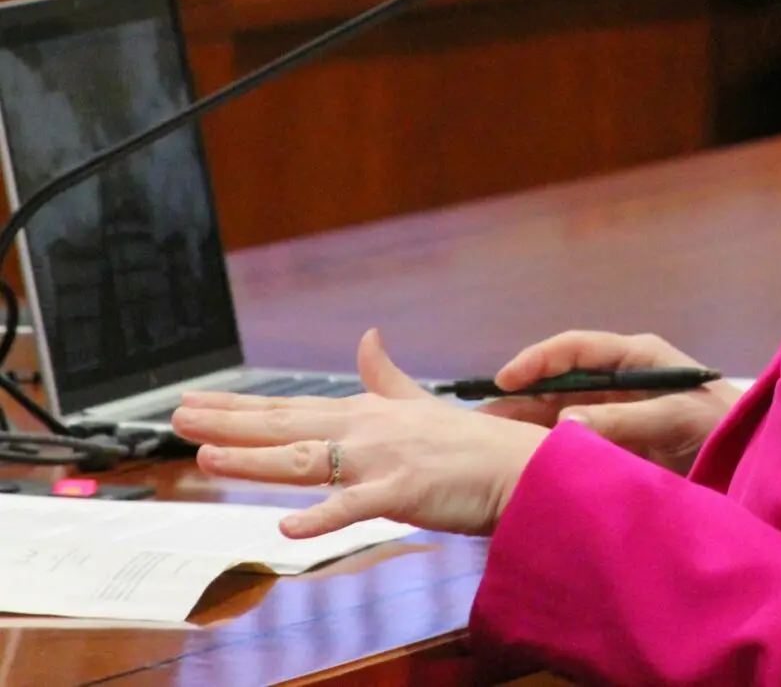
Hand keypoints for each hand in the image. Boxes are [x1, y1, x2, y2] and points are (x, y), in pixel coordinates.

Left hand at [172, 328, 547, 538]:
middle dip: (228, 422)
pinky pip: (355, 507)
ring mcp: (383, 461)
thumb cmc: (471, 445)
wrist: (520, 469)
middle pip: (287, 427)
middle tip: (178, 416)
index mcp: (367, 413)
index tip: (195, 400)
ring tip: (208, 455)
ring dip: (256, 459)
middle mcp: (367, 431)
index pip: (290, 409)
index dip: (239, 406)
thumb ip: (387, 375)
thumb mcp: (422, 402)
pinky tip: (287, 527)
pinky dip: (322, 517)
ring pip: (308, 460)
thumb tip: (369, 337)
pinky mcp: (403, 492)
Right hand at [479, 330, 741, 474]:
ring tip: (487, 444)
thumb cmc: (719, 426)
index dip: (538, 361)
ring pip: (560, 412)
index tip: (505, 382)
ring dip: (527, 425)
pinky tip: (519, 463)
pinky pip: (573, 439)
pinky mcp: (616, 442)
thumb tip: (564, 424)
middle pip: (560, 381)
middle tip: (481, 421)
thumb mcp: (675, 417)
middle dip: (522, 398)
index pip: (576, 349)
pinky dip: (546, 447)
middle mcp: (620, 380)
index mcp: (636, 358)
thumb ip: (622, 421)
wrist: (750, 461)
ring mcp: (617, 411)